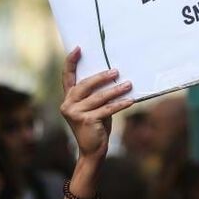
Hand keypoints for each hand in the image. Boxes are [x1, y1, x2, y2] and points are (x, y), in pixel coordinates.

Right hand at [59, 47, 133, 162]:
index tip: (78, 48)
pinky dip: (120, 104)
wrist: (92, 150)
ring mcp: (75, 113)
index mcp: (68, 98)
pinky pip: (107, 109)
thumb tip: (115, 76)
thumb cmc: (96, 125)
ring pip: (99, 97)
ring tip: (129, 84)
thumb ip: (97, 94)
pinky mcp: (86, 121)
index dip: (71, 62)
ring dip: (116, 90)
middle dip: (101, 77)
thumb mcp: (94, 107)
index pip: (68, 77)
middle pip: (85, 85)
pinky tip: (130, 100)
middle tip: (116, 71)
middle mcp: (68, 104)